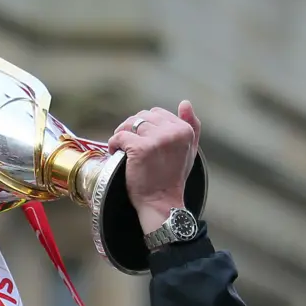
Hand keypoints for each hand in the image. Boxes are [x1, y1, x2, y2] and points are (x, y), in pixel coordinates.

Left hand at [108, 101, 200, 234]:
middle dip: (133, 128)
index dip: (146, 125)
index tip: (141, 139)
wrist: (161, 202)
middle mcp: (172, 132)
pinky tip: (116, 153)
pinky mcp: (140, 148)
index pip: (158, 113)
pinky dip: (114, 144)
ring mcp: (156, 140)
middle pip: (143, 116)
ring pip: (130, 123)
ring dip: (122, 134)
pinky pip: (120, 136)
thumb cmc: (172, 179)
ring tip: (121, 148)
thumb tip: (185, 103)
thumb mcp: (189, 151)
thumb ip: (191, 127)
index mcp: (184, 130)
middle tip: (128, 144)